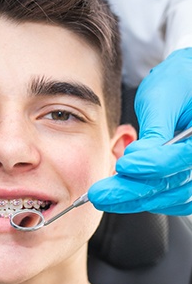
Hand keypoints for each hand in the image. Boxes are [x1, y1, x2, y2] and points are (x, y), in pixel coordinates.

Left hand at [89, 48, 191, 214]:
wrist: (184, 85)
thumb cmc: (176, 83)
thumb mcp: (162, 99)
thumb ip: (153, 131)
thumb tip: (135, 158)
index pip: (183, 157)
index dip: (152, 165)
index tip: (123, 166)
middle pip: (172, 182)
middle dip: (131, 190)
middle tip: (100, 194)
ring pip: (169, 196)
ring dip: (134, 199)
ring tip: (105, 196)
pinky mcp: (187, 177)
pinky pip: (171, 198)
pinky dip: (146, 200)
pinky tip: (123, 198)